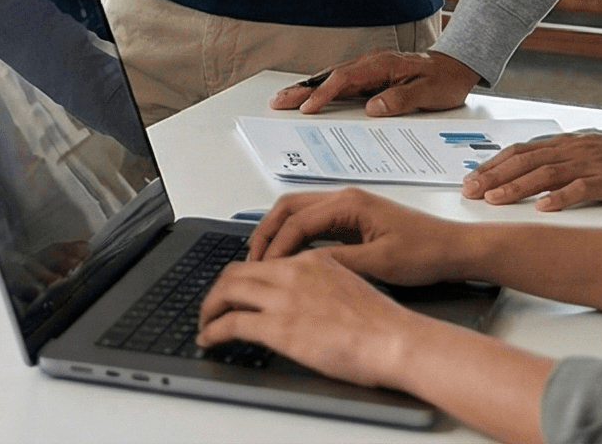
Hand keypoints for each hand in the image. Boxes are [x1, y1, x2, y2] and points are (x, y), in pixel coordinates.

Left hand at [196, 249, 421, 392]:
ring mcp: (283, 298)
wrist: (396, 340)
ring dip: (209, 308)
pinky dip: (212, 330)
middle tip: (212, 306)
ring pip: (226, 292)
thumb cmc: (386, 325)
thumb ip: (324, 286)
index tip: (236, 291)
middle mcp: (293, 273)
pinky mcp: (277, 326)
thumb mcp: (351, 288)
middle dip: (218, 290)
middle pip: (237, 272)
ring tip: (205, 323)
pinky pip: (230, 323)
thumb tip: (310, 301)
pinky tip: (209, 339)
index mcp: (313, 261)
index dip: (243, 277)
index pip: (264, 262)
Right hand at [243, 187, 475, 285]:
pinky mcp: (352, 221)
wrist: (454, 249)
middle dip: (266, 232)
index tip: (264, 270)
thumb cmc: (426, 252)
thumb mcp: (381, 263)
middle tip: (252, 261)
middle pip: (288, 207)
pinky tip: (290, 260)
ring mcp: (347, 208)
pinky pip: (312, 224)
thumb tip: (303, 268)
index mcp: (350, 204)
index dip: (277, 246)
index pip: (298, 221)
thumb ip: (340, 262)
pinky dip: (294, 238)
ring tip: (264, 261)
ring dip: (278, 234)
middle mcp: (344, 199)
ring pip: (297, 213)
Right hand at [272, 51, 480, 116]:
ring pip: (332, 78)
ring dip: (308, 88)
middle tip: (279, 101)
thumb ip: (400, 99)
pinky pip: (342, 82)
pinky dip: (323, 89)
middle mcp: (371, 64)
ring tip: (285, 99)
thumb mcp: (428, 93)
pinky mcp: (371, 76)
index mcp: (382, 65)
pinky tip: (312, 96)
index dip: (324, 94)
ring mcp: (369, 69)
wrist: (457, 66)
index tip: (308, 109)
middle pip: (330, 76)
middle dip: (303, 89)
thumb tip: (373, 108)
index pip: (345, 79)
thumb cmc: (444, 80)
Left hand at [462, 129, 601, 210]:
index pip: (520, 151)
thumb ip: (557, 161)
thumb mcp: (584, 154)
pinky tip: (543, 208)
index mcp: (564, 144)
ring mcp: (591, 164)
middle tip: (470, 191)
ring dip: (517, 186)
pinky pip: (582, 188)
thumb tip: (523, 173)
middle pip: (526, 161)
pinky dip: (560, 197)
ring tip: (494, 199)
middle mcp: (572, 150)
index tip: (470, 178)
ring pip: (547, 173)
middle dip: (494, 175)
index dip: (493, 164)